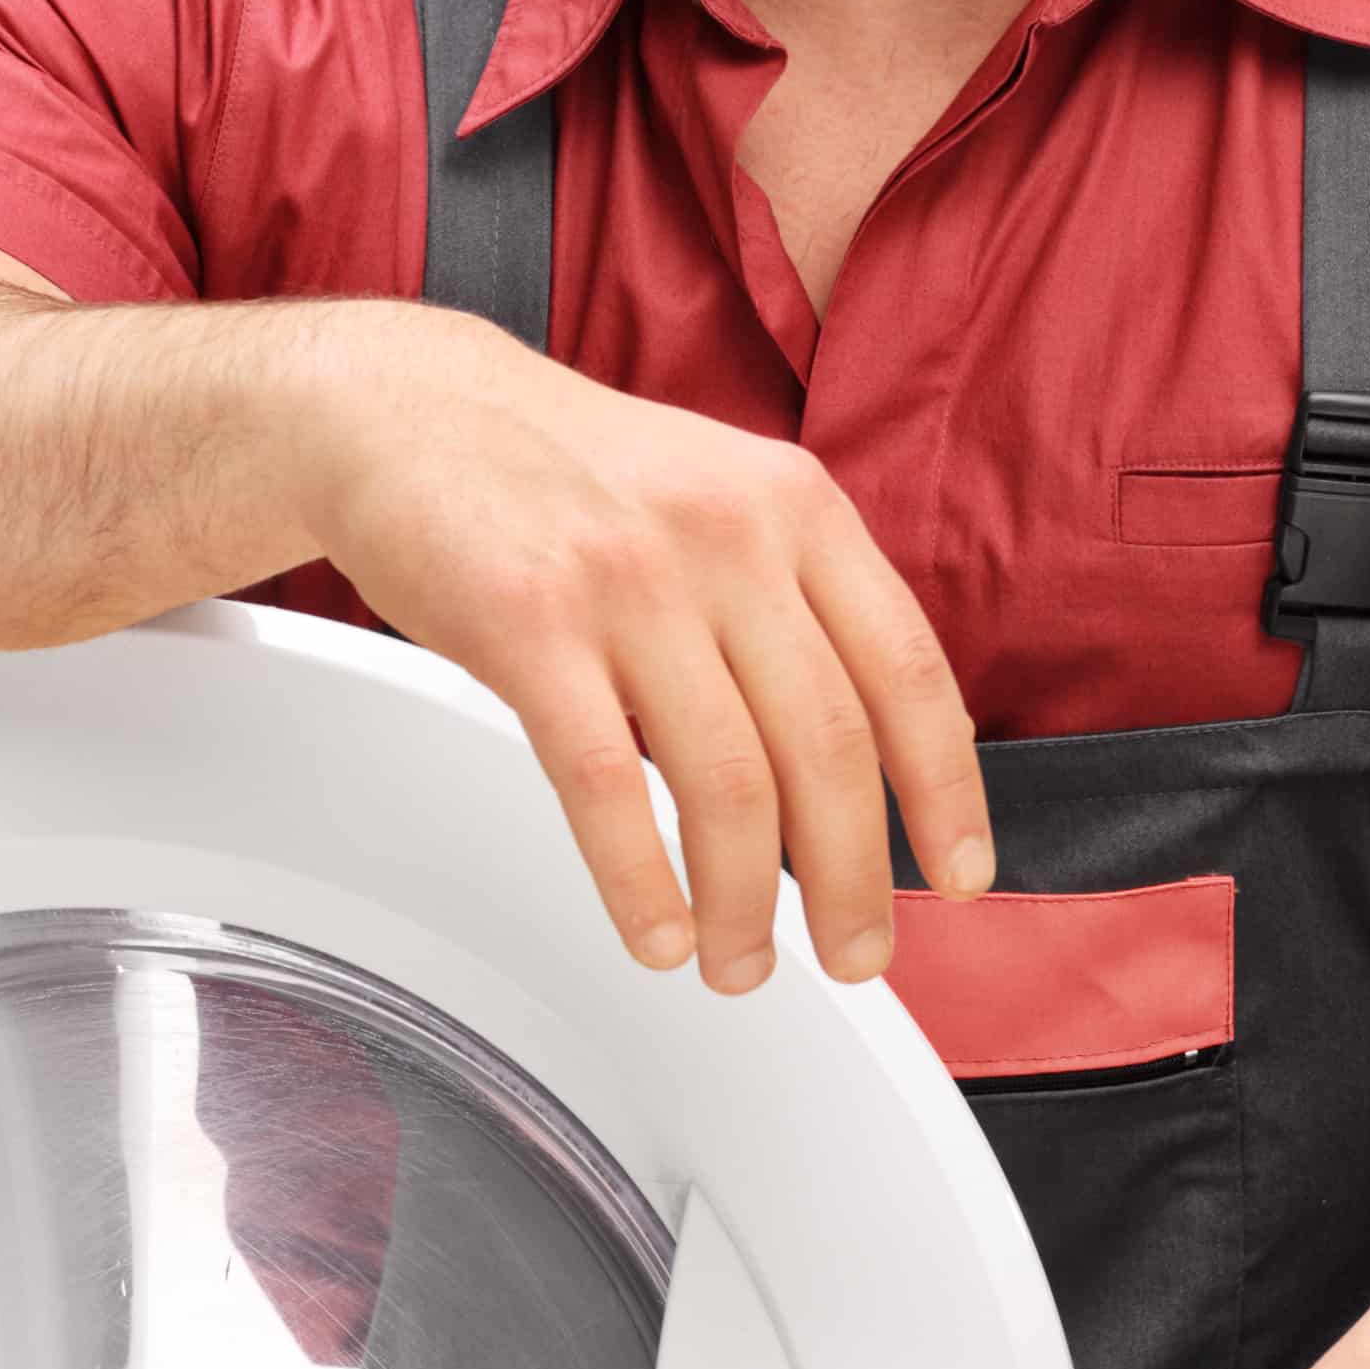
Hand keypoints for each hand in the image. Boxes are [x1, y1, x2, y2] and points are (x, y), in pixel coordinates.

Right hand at [302, 308, 994, 991]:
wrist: (408, 405)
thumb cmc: (567, 470)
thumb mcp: (720, 494)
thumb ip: (800, 599)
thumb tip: (883, 747)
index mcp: (795, 506)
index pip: (908, 669)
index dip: (946, 790)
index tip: (961, 875)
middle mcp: (727, 535)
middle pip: (828, 745)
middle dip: (851, 878)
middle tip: (855, 956)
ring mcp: (628, 578)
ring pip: (727, 781)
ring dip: (743, 903)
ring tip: (739, 963)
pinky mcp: (527, 622)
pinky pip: (606, 784)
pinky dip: (641, 882)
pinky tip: (655, 934)